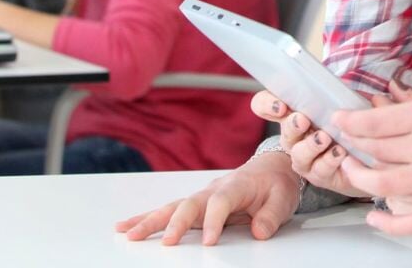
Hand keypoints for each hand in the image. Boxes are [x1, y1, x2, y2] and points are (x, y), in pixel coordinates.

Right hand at [114, 151, 301, 245]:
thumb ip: (271, 216)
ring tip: (128, 233)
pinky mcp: (195, 206)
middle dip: (175, 223)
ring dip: (150, 220)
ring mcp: (202, 197)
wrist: (272, 168)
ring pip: (173, 207)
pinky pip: (169, 211)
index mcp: (236, 185)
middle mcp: (213, 189)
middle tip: (165, 242)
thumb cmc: (276, 184)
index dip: (214, 221)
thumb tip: (259, 232)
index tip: (211, 242)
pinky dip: (147, 219)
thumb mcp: (283, 199)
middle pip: (190, 204)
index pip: (221, 202)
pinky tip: (127, 227)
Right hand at [253, 82, 411, 198]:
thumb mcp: (365, 107)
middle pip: (283, 131)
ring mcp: (307, 158)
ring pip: (298, 155)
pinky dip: (328, 161)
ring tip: (323, 138)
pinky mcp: (321, 176)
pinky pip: (319, 171)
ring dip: (310, 146)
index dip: (267, 104)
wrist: (371, 163)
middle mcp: (298, 137)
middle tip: (302, 119)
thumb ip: (376, 97)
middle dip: (291, 125)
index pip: (267, 105)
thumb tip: (394, 86)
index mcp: (298, 112)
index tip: (281, 103)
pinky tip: (339, 154)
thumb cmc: (360, 129)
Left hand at [331, 77, 411, 235]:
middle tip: (348, 146)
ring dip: (363, 180)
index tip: (341, 121)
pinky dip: (390, 223)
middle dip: (354, 148)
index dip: (350, 123)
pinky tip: (377, 217)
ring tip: (356, 174)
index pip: (372, 123)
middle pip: (374, 152)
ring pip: (384, 185)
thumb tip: (394, 107)